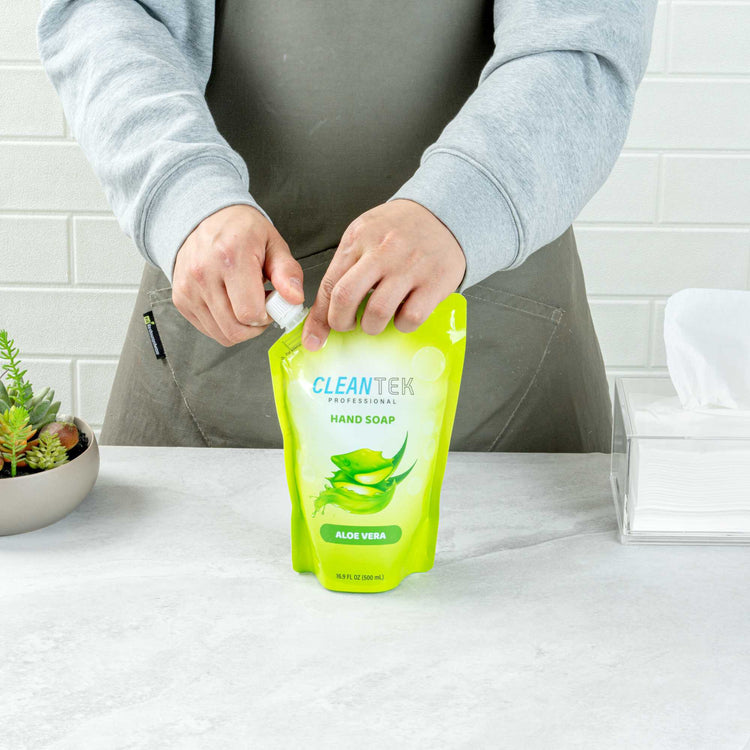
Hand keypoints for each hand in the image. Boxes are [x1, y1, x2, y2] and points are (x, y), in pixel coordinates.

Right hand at [172, 205, 302, 345]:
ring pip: (222, 334)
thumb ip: (287, 272)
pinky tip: (230, 303)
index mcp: (230, 257)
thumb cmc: (242, 230)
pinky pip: (209, 330)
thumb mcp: (273, 243)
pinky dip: (224, 325)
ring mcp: (188, 288)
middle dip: (255, 326)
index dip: (267, 316)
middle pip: (235, 329)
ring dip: (240, 327)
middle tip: (261, 306)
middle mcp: (203, 273)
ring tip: (245, 302)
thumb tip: (294, 298)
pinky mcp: (180, 299)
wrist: (205, 217)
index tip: (271, 302)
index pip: (249, 313)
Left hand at [302, 199, 465, 350]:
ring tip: (376, 321)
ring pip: (377, 312)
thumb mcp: (366, 237)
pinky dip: (402, 325)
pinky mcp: (435, 281)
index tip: (314, 338)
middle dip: (340, 322)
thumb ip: (345, 269)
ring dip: (371, 327)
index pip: (329, 283)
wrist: (444, 215)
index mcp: (359, 238)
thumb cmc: (400, 231)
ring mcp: (410, 266)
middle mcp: (383, 250)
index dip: (319, 317)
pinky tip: (402, 315)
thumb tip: (324, 313)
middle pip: (346, 296)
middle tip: (347, 326)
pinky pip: (410, 317)